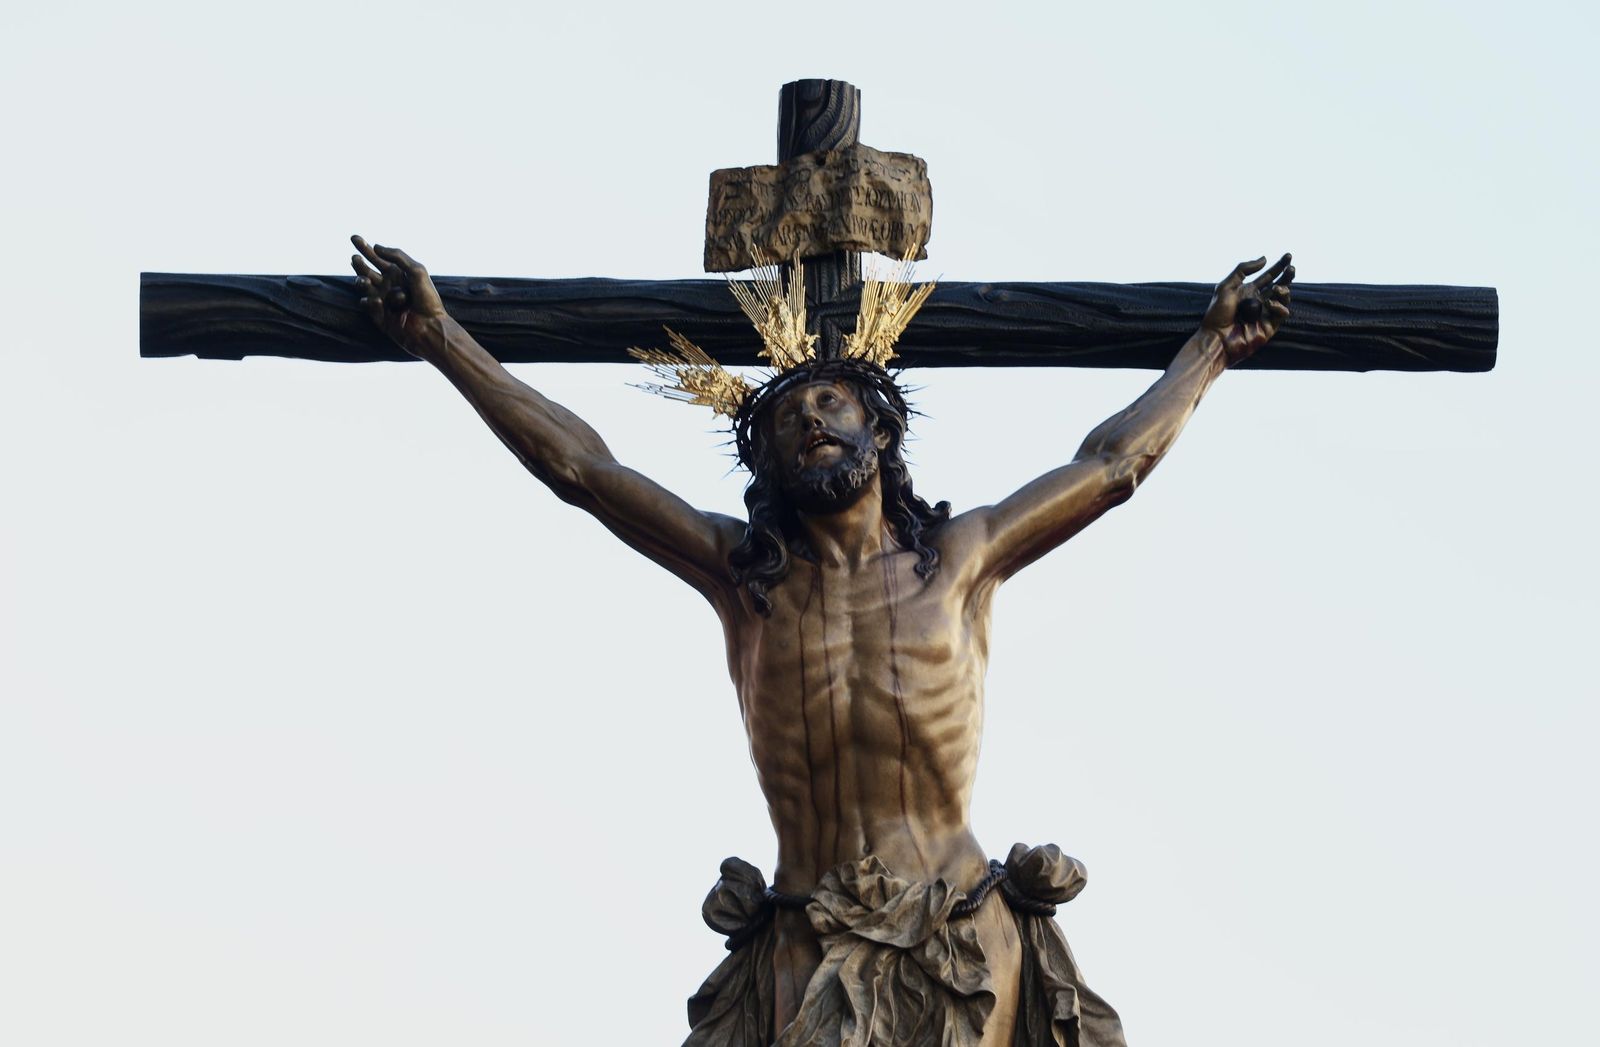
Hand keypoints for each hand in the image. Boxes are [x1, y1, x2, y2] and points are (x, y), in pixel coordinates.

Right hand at [350, 235, 448, 358]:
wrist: (430, 327)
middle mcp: (389, 286)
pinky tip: (379, 302)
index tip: (354, 237)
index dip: (365, 248)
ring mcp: (383, 301)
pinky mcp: (379, 317)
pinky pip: (368, 305)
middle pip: (366, 271)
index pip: (377, 258)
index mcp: (398, 275)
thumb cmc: (427, 299)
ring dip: (361, 281)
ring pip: (364, 287)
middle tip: (355, 258)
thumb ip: (397, 256)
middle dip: (359, 263)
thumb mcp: (416, 270)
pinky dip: (371, 301)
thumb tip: (376, 247)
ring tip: (366, 281)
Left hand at [1201, 253, 1293, 365]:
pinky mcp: (1269, 326)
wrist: (1216, 338)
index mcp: (1248, 291)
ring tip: (1276, 288)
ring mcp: (1265, 314)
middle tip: (1291, 268)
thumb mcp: (1226, 286)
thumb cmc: (1217, 314)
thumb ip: (1243, 270)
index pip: (1268, 276)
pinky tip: (1270, 304)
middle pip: (1279, 285)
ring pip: (1283, 299)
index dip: (1279, 266)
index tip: (1288, 256)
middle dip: (1287, 276)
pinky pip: (1282, 314)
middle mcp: (1258, 301)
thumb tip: (1265, 259)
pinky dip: (1280, 307)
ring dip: (1284, 290)